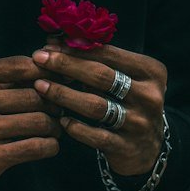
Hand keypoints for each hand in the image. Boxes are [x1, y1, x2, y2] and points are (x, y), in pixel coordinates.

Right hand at [0, 56, 61, 190]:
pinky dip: (50, 146)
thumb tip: (48, 65)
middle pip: (34, 94)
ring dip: (53, 125)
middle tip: (57, 107)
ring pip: (39, 121)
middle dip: (52, 101)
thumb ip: (1, 77)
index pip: (20, 65)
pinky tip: (48, 145)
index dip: (46, 72)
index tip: (56, 79)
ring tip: (53, 126)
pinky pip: (35, 147)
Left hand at [31, 42, 166, 177]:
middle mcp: (149, 96)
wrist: (148, 149)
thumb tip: (54, 42)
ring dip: (64, 94)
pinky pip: (96, 136)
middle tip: (38, 59)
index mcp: (151, 72)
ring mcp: (140, 123)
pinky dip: (76, 127)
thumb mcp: (124, 78)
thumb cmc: (128, 103)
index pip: (109, 54)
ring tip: (40, 86)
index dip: (76, 48)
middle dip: (66, 65)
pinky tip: (60, 120)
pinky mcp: (128, 147)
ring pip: (96, 105)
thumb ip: (97, 61)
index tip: (49, 45)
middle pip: (101, 76)